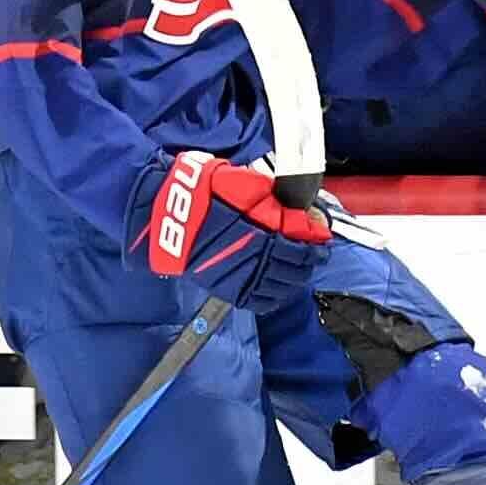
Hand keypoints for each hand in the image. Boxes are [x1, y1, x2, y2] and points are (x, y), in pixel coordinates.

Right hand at [126, 149, 329, 309]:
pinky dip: (273, 295)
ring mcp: (241, 278)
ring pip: (281, 289)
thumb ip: (274, 198)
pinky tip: (277, 286)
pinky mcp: (225, 288)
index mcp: (264, 236)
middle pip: (296, 271)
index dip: (316, 245)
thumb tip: (299, 209)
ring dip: (294, 279)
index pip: (304, 248)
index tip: (321, 238)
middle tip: (314, 254)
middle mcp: (256, 261)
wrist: (165, 212)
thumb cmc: (204, 192)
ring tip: (299, 269)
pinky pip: (259, 301)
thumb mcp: (245, 183)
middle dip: (309, 262)